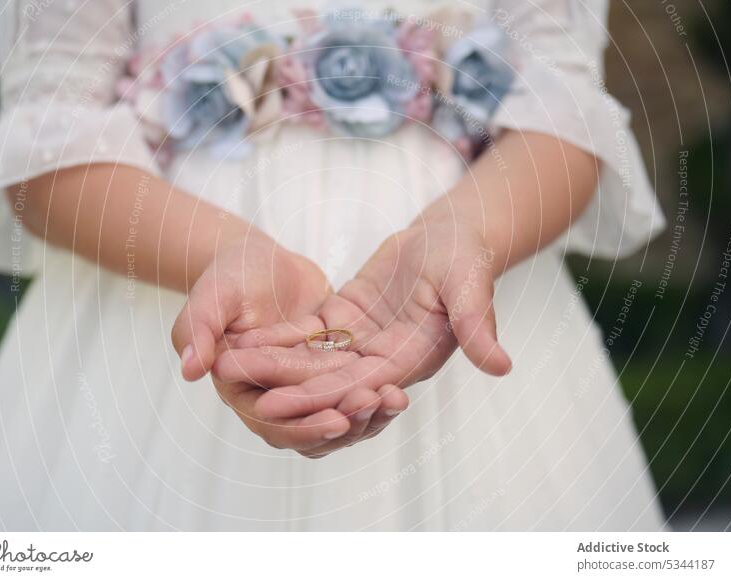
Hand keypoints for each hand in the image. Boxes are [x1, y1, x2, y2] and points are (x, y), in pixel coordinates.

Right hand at [171, 232, 404, 451]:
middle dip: (347, 423)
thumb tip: (190, 369)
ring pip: (337, 417)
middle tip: (376, 407)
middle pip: (313, 430)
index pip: (275, 424)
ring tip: (394, 401)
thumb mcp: (214, 294)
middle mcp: (272, 400)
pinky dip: (374, 395)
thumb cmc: (232, 274)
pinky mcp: (329, 376)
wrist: (263, 260)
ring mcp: (303, 391)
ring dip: (366, 416)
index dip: (305, 427)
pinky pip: (353, 394)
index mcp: (242, 391)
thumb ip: (198, 328)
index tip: (337, 421)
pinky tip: (399, 389)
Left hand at [215, 218, 511, 456]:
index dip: (318, 396)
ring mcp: (364, 341)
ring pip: (313, 358)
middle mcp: (384, 358)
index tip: (278, 403)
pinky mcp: (348, 320)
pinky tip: (245, 336)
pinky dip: (280, 336)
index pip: (359, 386)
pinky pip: (311, 332)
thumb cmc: (464, 256)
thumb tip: (503, 366)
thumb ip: (478, 325)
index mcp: (412, 357)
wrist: (451, 234)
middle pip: (326, 378)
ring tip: (227, 360)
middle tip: (234, 383)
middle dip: (280, 382)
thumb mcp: (470, 285)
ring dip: (272, 361)